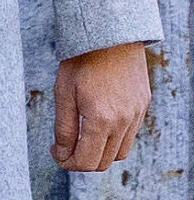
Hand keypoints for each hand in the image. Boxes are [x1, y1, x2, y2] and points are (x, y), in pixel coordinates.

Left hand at [53, 42, 150, 172]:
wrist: (111, 36)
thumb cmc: (81, 62)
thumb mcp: (63, 94)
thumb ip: (64, 128)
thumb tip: (63, 153)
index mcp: (101, 119)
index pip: (86, 161)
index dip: (67, 163)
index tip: (56, 152)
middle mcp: (124, 121)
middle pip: (103, 162)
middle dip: (81, 161)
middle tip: (65, 148)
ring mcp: (137, 114)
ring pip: (119, 152)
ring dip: (99, 152)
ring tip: (81, 138)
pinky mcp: (143, 106)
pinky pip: (129, 135)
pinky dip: (112, 139)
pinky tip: (97, 125)